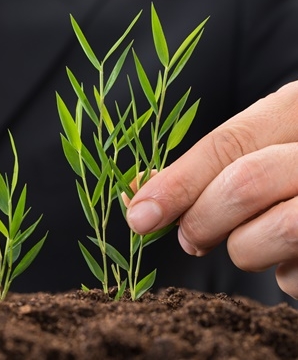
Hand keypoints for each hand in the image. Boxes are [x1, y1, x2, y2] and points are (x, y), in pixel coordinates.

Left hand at [126, 80, 297, 297]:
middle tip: (190, 238)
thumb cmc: (294, 173)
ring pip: (274, 233)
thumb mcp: (263, 150)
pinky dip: (287, 277)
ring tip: (254, 241)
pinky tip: (297, 257)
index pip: (230, 143)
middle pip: (244, 183)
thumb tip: (138, 197)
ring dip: (244, 249)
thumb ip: (210, 167)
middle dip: (202, 220)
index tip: (139, 217)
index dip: (177, 183)